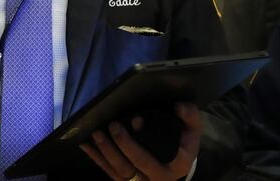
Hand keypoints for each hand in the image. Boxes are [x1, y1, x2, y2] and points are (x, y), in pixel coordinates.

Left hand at [79, 102, 201, 180]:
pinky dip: (97, 158)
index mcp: (177, 165)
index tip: (136, 120)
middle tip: (112, 126)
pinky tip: (86, 145)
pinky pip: (109, 172)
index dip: (147, 141)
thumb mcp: (192, 131)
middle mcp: (158, 178)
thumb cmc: (181, 143)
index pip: (160, 156)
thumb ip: (190, 117)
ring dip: (106, 152)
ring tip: (96, 134)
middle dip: (123, 145)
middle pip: (136, 165)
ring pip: (120, 171)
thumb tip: (180, 106)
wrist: (175, 164)